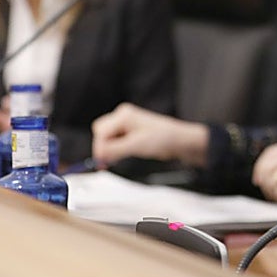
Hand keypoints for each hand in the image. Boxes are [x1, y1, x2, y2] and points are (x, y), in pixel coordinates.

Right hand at [91, 102, 208, 166]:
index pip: (101, 131)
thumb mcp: (136, 145)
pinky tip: (121, 155)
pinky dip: (114, 149)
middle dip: (103, 147)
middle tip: (109, 160)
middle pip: (101, 132)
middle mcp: (123, 116)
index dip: (100, 147)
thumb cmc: (163, 138)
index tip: (102, 161)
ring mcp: (126, 123)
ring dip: (109, 149)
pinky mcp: (129, 131)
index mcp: (124, 115)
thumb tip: (98, 155)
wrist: (178, 141)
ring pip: (106, 137)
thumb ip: (115, 149)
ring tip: (118, 157)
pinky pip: (114, 140)